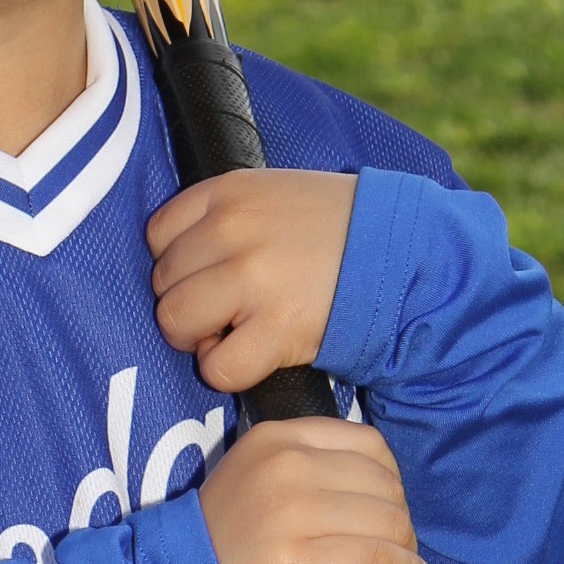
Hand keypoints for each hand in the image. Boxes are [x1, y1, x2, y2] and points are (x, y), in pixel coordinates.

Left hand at [147, 169, 353, 393]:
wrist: (405, 253)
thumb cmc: (339, 229)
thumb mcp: (276, 192)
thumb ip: (224, 215)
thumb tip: (178, 265)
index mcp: (230, 191)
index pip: (158, 236)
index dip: (180, 265)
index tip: (210, 275)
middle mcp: (233, 229)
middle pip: (162, 283)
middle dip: (190, 303)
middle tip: (230, 309)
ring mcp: (252, 278)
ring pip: (175, 322)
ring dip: (200, 338)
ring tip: (240, 331)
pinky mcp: (276, 327)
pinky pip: (216, 368)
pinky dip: (229, 371)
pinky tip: (256, 354)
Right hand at [198, 418, 426, 563]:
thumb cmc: (229, 536)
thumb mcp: (256, 473)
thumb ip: (306, 460)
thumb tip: (380, 480)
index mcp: (277, 439)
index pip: (367, 443)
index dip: (390, 477)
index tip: (387, 504)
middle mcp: (285, 469)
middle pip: (382, 485)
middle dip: (399, 518)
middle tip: (397, 544)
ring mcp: (291, 515)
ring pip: (386, 521)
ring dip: (405, 548)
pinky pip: (375, 559)